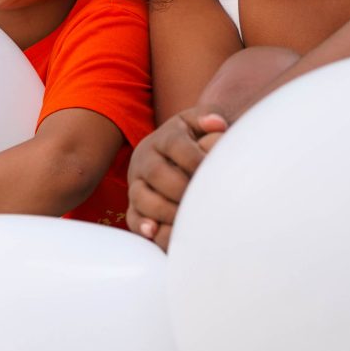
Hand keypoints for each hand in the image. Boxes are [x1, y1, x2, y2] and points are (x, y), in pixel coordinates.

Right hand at [125, 108, 226, 250]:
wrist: (168, 152)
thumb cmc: (192, 140)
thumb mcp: (197, 123)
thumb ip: (208, 118)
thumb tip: (218, 124)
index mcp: (165, 138)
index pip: (175, 145)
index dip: (194, 159)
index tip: (214, 173)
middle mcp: (146, 158)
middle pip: (156, 172)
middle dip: (179, 188)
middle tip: (201, 201)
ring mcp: (137, 182)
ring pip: (140, 195)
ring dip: (163, 209)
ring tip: (184, 219)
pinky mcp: (133, 203)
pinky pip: (131, 215)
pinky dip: (141, 225)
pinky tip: (153, 232)